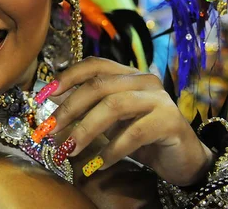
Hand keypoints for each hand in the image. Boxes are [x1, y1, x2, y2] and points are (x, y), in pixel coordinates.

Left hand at [33, 57, 213, 185]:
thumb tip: (51, 103)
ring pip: (114, 106)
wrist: (183, 159)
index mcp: (128, 74)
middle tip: (50, 130)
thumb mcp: (109, 121)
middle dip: (69, 108)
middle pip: (99, 85)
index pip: (94, 65)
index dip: (67, 76)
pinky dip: (112, 150)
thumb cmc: (141, 137)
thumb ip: (86, 108)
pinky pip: (134, 133)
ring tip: (69, 150)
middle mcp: (144, 80)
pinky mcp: (170, 121)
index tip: (44, 95)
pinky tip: (97, 163)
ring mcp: (159, 99)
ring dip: (86, 129)